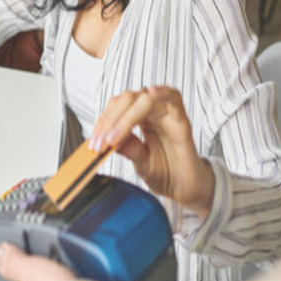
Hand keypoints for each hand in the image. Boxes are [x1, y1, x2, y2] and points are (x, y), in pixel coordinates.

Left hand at [90, 86, 214, 217]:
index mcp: (138, 118)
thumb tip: (108, 137)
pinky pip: (173, 97)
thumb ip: (127, 148)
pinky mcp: (181, 119)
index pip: (116, 108)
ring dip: (125, 117)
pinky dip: (162, 92)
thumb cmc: (165, 172)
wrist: (186, 188)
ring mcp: (166, 113)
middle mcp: (151, 112)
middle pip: (126, 100)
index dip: (102, 123)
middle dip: (109, 121)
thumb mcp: (139, 162)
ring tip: (114, 137)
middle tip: (101, 143)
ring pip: (143, 98)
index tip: (93, 144)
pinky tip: (151, 94)